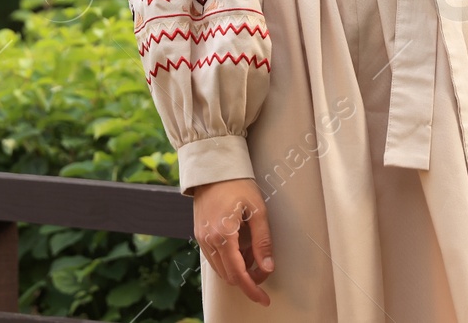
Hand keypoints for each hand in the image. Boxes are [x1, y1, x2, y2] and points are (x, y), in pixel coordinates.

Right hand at [191, 177, 274, 304]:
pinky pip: (214, 258)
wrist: (214, 168)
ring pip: (221, 269)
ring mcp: (201, 238)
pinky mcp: (199, 234)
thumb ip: (263, 241)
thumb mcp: (258, 211)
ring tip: (254, 254)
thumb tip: (267, 267)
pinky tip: (241, 247)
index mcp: (223, 235)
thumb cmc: (237, 184)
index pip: (238, 274)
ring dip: (238, 270)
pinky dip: (229, 260)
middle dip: (248, 279)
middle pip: (228, 275)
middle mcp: (208, 240)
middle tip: (265, 269)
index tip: (264, 298)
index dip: (252, 289)